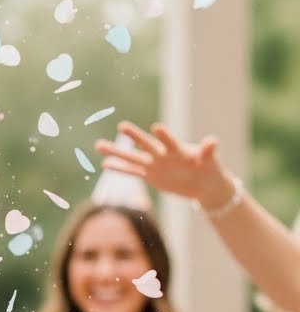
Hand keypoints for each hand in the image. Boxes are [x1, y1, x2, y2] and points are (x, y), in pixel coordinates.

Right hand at [95, 122, 232, 209]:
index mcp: (179, 150)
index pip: (170, 142)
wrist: (204, 185)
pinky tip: (104, 164)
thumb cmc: (211, 170)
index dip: (164, 136)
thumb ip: (208, 151)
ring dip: (117, 153)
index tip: (156, 128)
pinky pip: (132, 172)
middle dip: (135, 137)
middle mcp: (163, 155)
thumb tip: (212, 140)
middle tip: (122, 126)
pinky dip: (119, 169)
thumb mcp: (211, 163)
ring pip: (133, 158)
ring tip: (98, 145)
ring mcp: (155, 165)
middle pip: (147, 145)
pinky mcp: (150, 176)